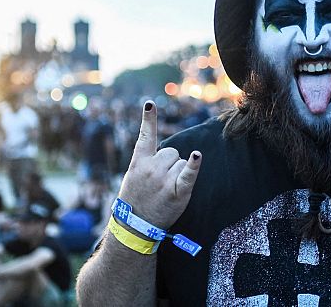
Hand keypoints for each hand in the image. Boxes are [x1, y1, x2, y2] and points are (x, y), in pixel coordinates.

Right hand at [117, 101, 201, 229]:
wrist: (135, 227)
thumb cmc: (136, 200)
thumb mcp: (133, 176)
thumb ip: (147, 162)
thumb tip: (170, 154)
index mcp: (139, 162)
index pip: (145, 136)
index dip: (148, 119)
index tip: (149, 104)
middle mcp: (151, 168)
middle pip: (172, 152)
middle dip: (170, 164)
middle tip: (160, 183)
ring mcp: (163, 180)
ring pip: (182, 163)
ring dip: (179, 174)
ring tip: (166, 190)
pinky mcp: (176, 192)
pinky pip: (188, 175)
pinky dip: (193, 166)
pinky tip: (196, 157)